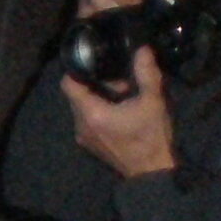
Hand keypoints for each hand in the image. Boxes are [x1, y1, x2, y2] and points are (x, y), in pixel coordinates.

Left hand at [63, 43, 177, 176]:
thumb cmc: (150, 136)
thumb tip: (142, 49)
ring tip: (124, 94)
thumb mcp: (152, 100)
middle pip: (76, 94)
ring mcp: (83, 136)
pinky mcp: (90, 143)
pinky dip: (99, 109)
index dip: (78, 69)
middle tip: (121, 81)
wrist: (150, 171)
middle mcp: (80, 125)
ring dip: (99, 96)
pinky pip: (87, 119)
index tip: (94, 61)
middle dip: (95, 82)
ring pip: (82, 107)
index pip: (69, 84)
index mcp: (91, 113)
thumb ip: (146, 72)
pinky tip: (120, 109)